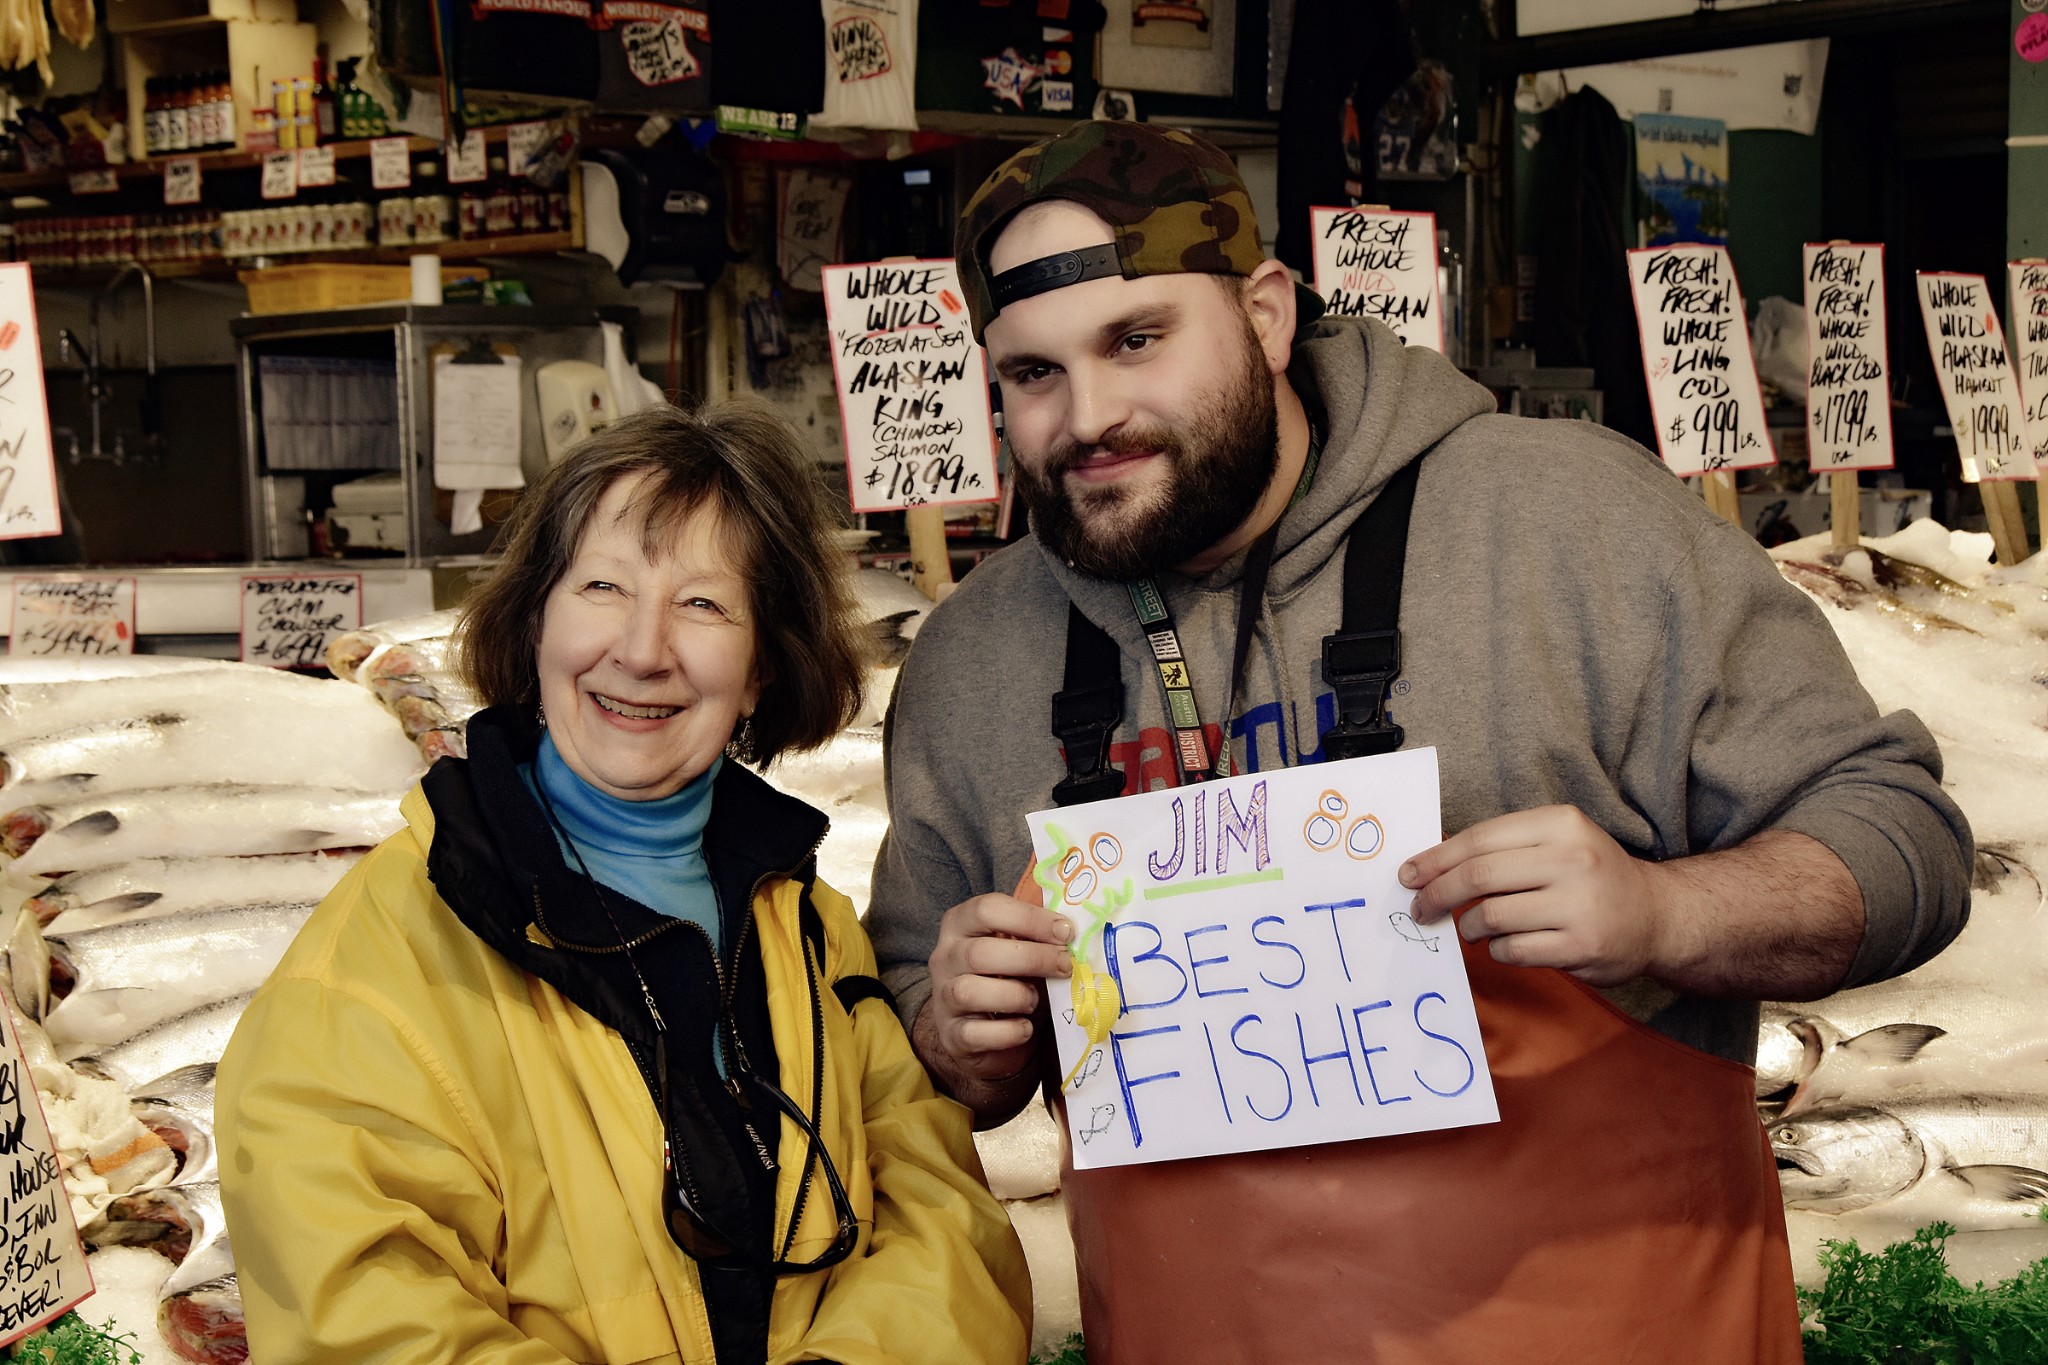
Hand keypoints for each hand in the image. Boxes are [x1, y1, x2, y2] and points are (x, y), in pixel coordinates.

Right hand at [917, 893, 1073, 1087]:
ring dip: (1015, 996)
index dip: (1030, 918)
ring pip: (969, 992)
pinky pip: (975, 1033)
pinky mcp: (952, 1035)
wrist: (981, 1033)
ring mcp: (943, 998)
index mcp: (960, 925)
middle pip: (980, 952)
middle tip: (1065, 965)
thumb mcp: (1018, 951)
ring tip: (1035, 1001)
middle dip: (1032, 958)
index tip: (1065, 932)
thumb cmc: (1007, 980)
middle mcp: (945, 958)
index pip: (987, 909)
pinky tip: (1025, 1028)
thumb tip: (1073, 935)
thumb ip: (1038, 939)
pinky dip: (1008, 1032)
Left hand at [1400, 805, 1667, 986]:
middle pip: (1478, 877)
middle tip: (1419, 909)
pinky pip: (1511, 949)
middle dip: (1437, 894)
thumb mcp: (1557, 841)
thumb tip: (1431, 864)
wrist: (1656, 915)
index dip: (1436, 859)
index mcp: (1561, 824)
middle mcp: (1572, 860)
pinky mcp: (1580, 946)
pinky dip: (1495, 949)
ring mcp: (1578, 905)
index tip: (1409, 874)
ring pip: (1490, 916)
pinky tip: (1503, 943)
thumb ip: (1503, 847)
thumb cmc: (1591, 875)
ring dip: (1467, 926)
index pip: (1479, 839)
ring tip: (1469, 927)